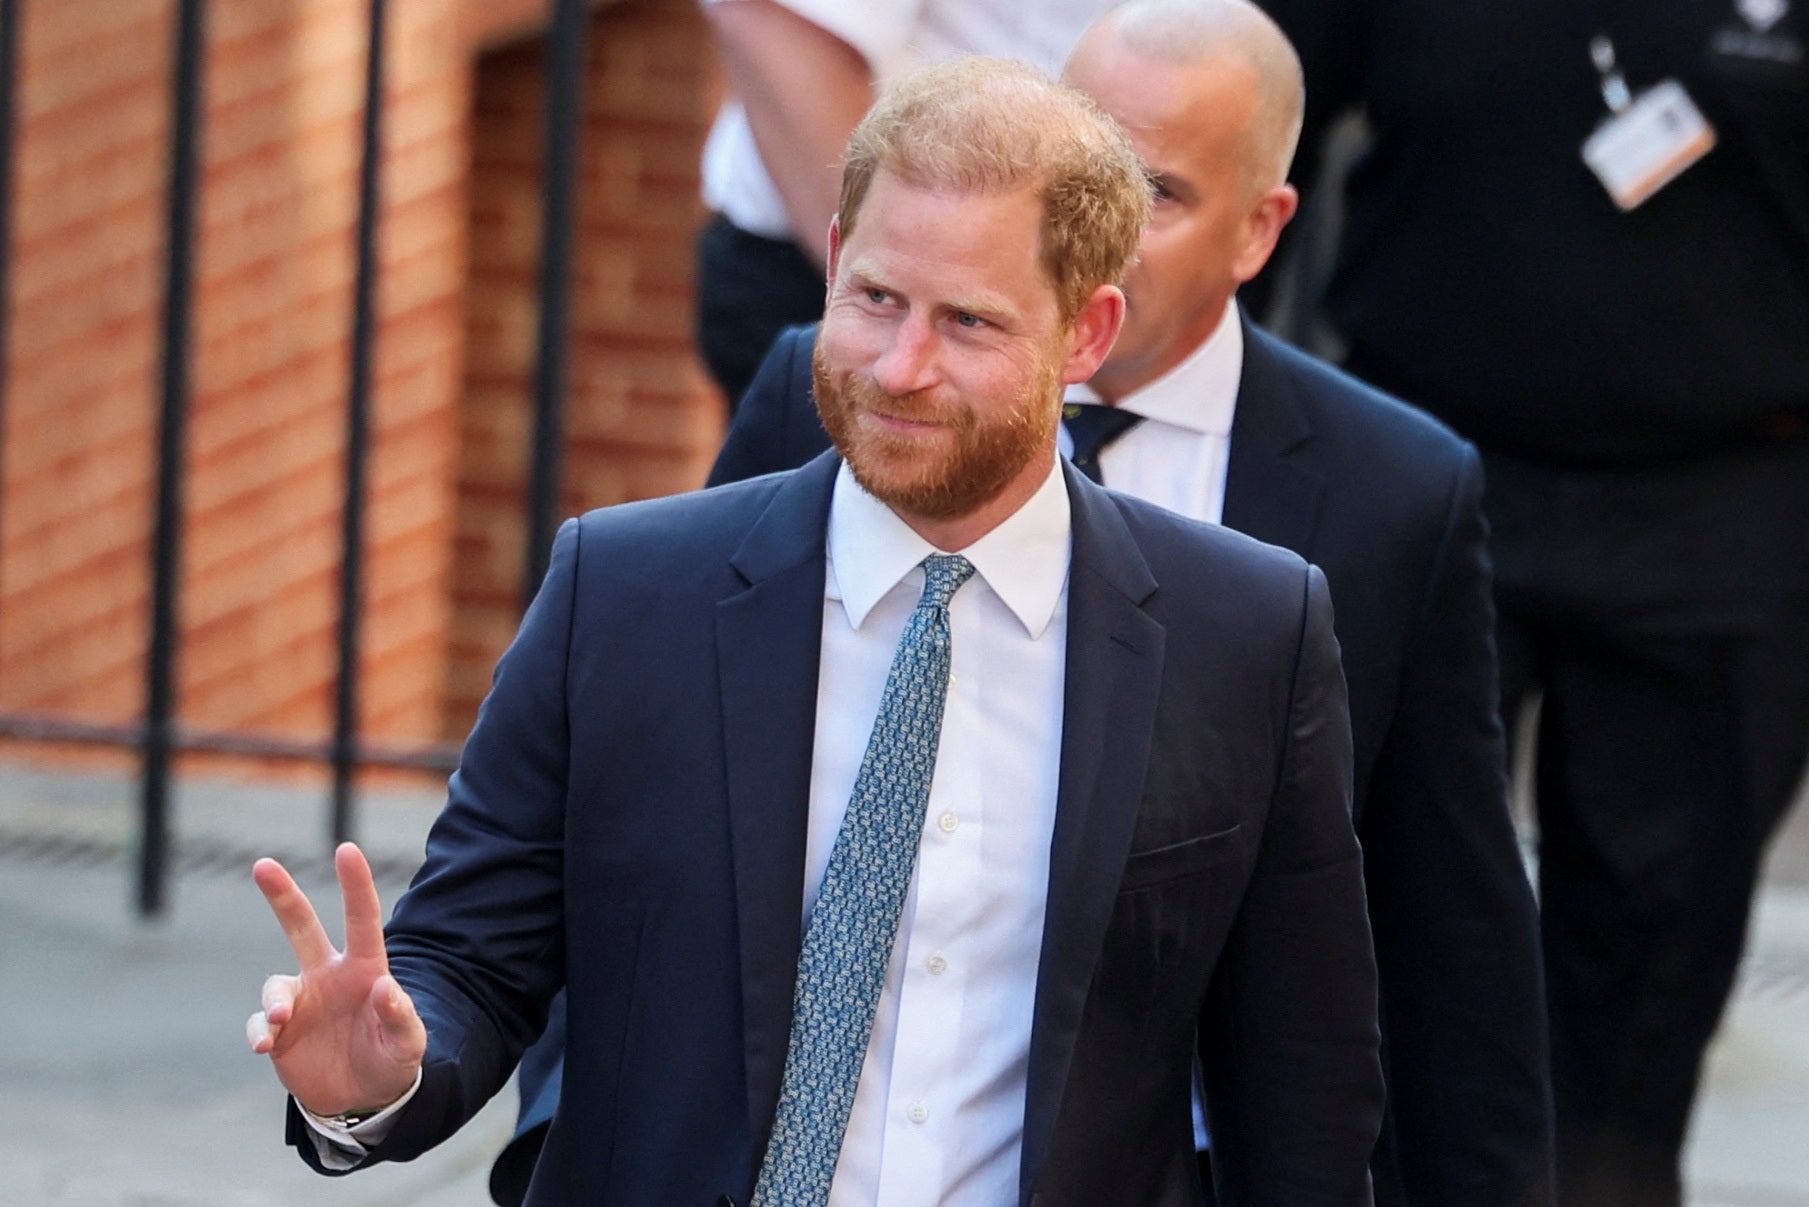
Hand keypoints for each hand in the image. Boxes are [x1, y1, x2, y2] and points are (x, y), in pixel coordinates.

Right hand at [247, 842, 425, 1116]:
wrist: (364, 1097)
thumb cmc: (392, 1059)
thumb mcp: (408, 1043)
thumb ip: (401, 1016)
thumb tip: (386, 987)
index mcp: (365, 969)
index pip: (362, 920)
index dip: (355, 885)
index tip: (347, 849)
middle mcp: (328, 976)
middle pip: (302, 927)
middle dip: (283, 895)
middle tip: (263, 864)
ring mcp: (301, 1002)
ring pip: (275, 983)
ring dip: (275, 1000)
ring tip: (280, 1019)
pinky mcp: (279, 1033)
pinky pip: (260, 1025)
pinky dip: (259, 1032)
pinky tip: (265, 1045)